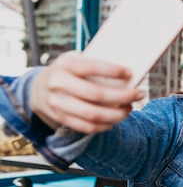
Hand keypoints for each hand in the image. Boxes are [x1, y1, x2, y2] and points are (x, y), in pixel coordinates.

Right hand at [30, 52, 144, 133]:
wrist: (39, 88)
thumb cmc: (69, 71)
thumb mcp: (75, 60)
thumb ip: (95, 63)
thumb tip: (127, 73)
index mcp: (65, 65)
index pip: (91, 67)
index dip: (113, 71)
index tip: (130, 73)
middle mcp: (58, 84)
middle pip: (96, 94)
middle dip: (123, 96)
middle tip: (139, 94)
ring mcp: (58, 103)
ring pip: (93, 114)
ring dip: (117, 114)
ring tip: (130, 108)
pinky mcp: (61, 118)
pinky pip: (87, 127)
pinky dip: (105, 125)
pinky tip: (117, 119)